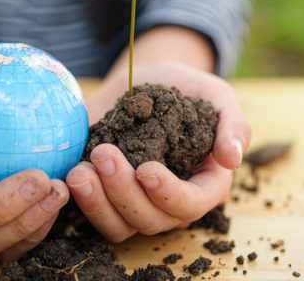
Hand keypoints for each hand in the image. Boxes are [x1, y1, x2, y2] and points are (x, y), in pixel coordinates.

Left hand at [65, 61, 249, 241]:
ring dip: (98, 203)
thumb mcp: (215, 95)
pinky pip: (95, 214)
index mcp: (204, 183)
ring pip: (120, 225)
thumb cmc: (186, 88)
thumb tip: (232, 159)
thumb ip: (233, 124)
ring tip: (80, 172)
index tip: (146, 169)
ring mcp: (136, 202)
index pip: (192, 204)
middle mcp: (169, 201)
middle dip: (125, 192)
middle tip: (104, 153)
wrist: (144, 78)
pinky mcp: (106, 196)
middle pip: (151, 219)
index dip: (169, 193)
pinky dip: (82, 201)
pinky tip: (71, 173)